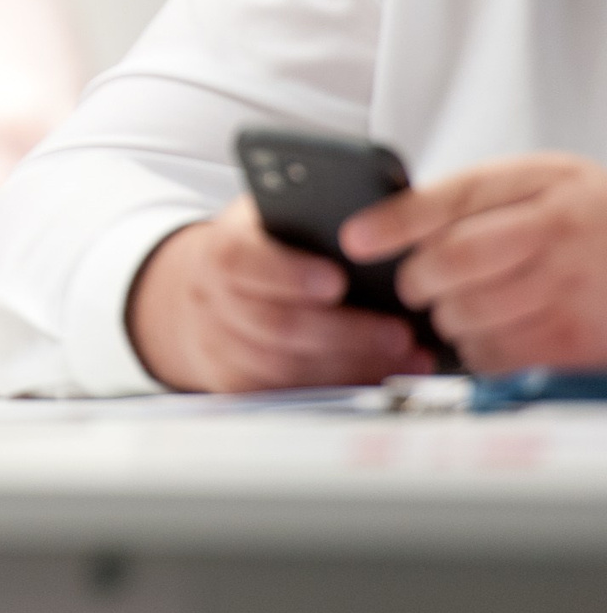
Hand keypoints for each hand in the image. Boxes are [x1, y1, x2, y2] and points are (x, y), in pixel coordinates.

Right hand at [127, 196, 434, 391]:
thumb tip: (378, 222)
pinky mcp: (234, 382)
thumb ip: (312, 221)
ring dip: (351, 365)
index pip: (242, 261)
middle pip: (275, 324)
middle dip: (344, 333)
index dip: (289, 273)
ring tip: (406, 357)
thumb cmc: (260, 248)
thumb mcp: (273, 220)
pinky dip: (341, 386)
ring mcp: (218, 344)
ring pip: (286, 366)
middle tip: (399, 333)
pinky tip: (382, 375)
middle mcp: (211, 299)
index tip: (337, 282)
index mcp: (222, 248)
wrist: (206, 292)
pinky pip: (290, 392)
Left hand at [343, 153, 606, 372]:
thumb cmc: (591, 220)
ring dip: (446, 317)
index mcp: (544, 183)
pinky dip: (475, 349)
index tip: (355, 239)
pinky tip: (487, 332)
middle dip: (417, 280)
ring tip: (458, 307)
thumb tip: (392, 223)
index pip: (453, 199)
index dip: (394, 222)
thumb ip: (476, 198)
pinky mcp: (577, 340)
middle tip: (416, 285)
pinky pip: (498, 354)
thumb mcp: (541, 184)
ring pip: (469, 312)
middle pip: (453, 260)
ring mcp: (571, 288)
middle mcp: (558, 232)